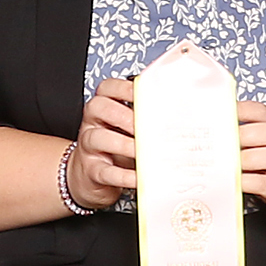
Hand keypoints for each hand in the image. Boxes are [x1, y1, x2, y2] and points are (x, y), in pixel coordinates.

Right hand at [74, 77, 139, 206]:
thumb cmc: (117, 149)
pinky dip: (125, 175)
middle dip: (125, 116)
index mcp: (103, 107)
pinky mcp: (91, 171)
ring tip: (146, 153)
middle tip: (148, 128)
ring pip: (98, 138)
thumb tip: (176, 116)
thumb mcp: (127, 129)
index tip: (146, 95)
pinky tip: (141, 176)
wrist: (93, 177)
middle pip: (99, 107)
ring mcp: (89, 147)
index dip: (125, 88)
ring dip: (124, 145)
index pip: (107, 88)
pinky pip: (105, 172)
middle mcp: (92, 123)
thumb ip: (145, 119)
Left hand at [234, 101, 265, 222]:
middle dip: (245, 134)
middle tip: (223, 141)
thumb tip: (215, 134)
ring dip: (247, 158)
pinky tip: (236, 181)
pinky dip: (249, 181)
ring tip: (229, 163)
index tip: (223, 112)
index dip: (244, 109)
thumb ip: (248, 139)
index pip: (263, 113)